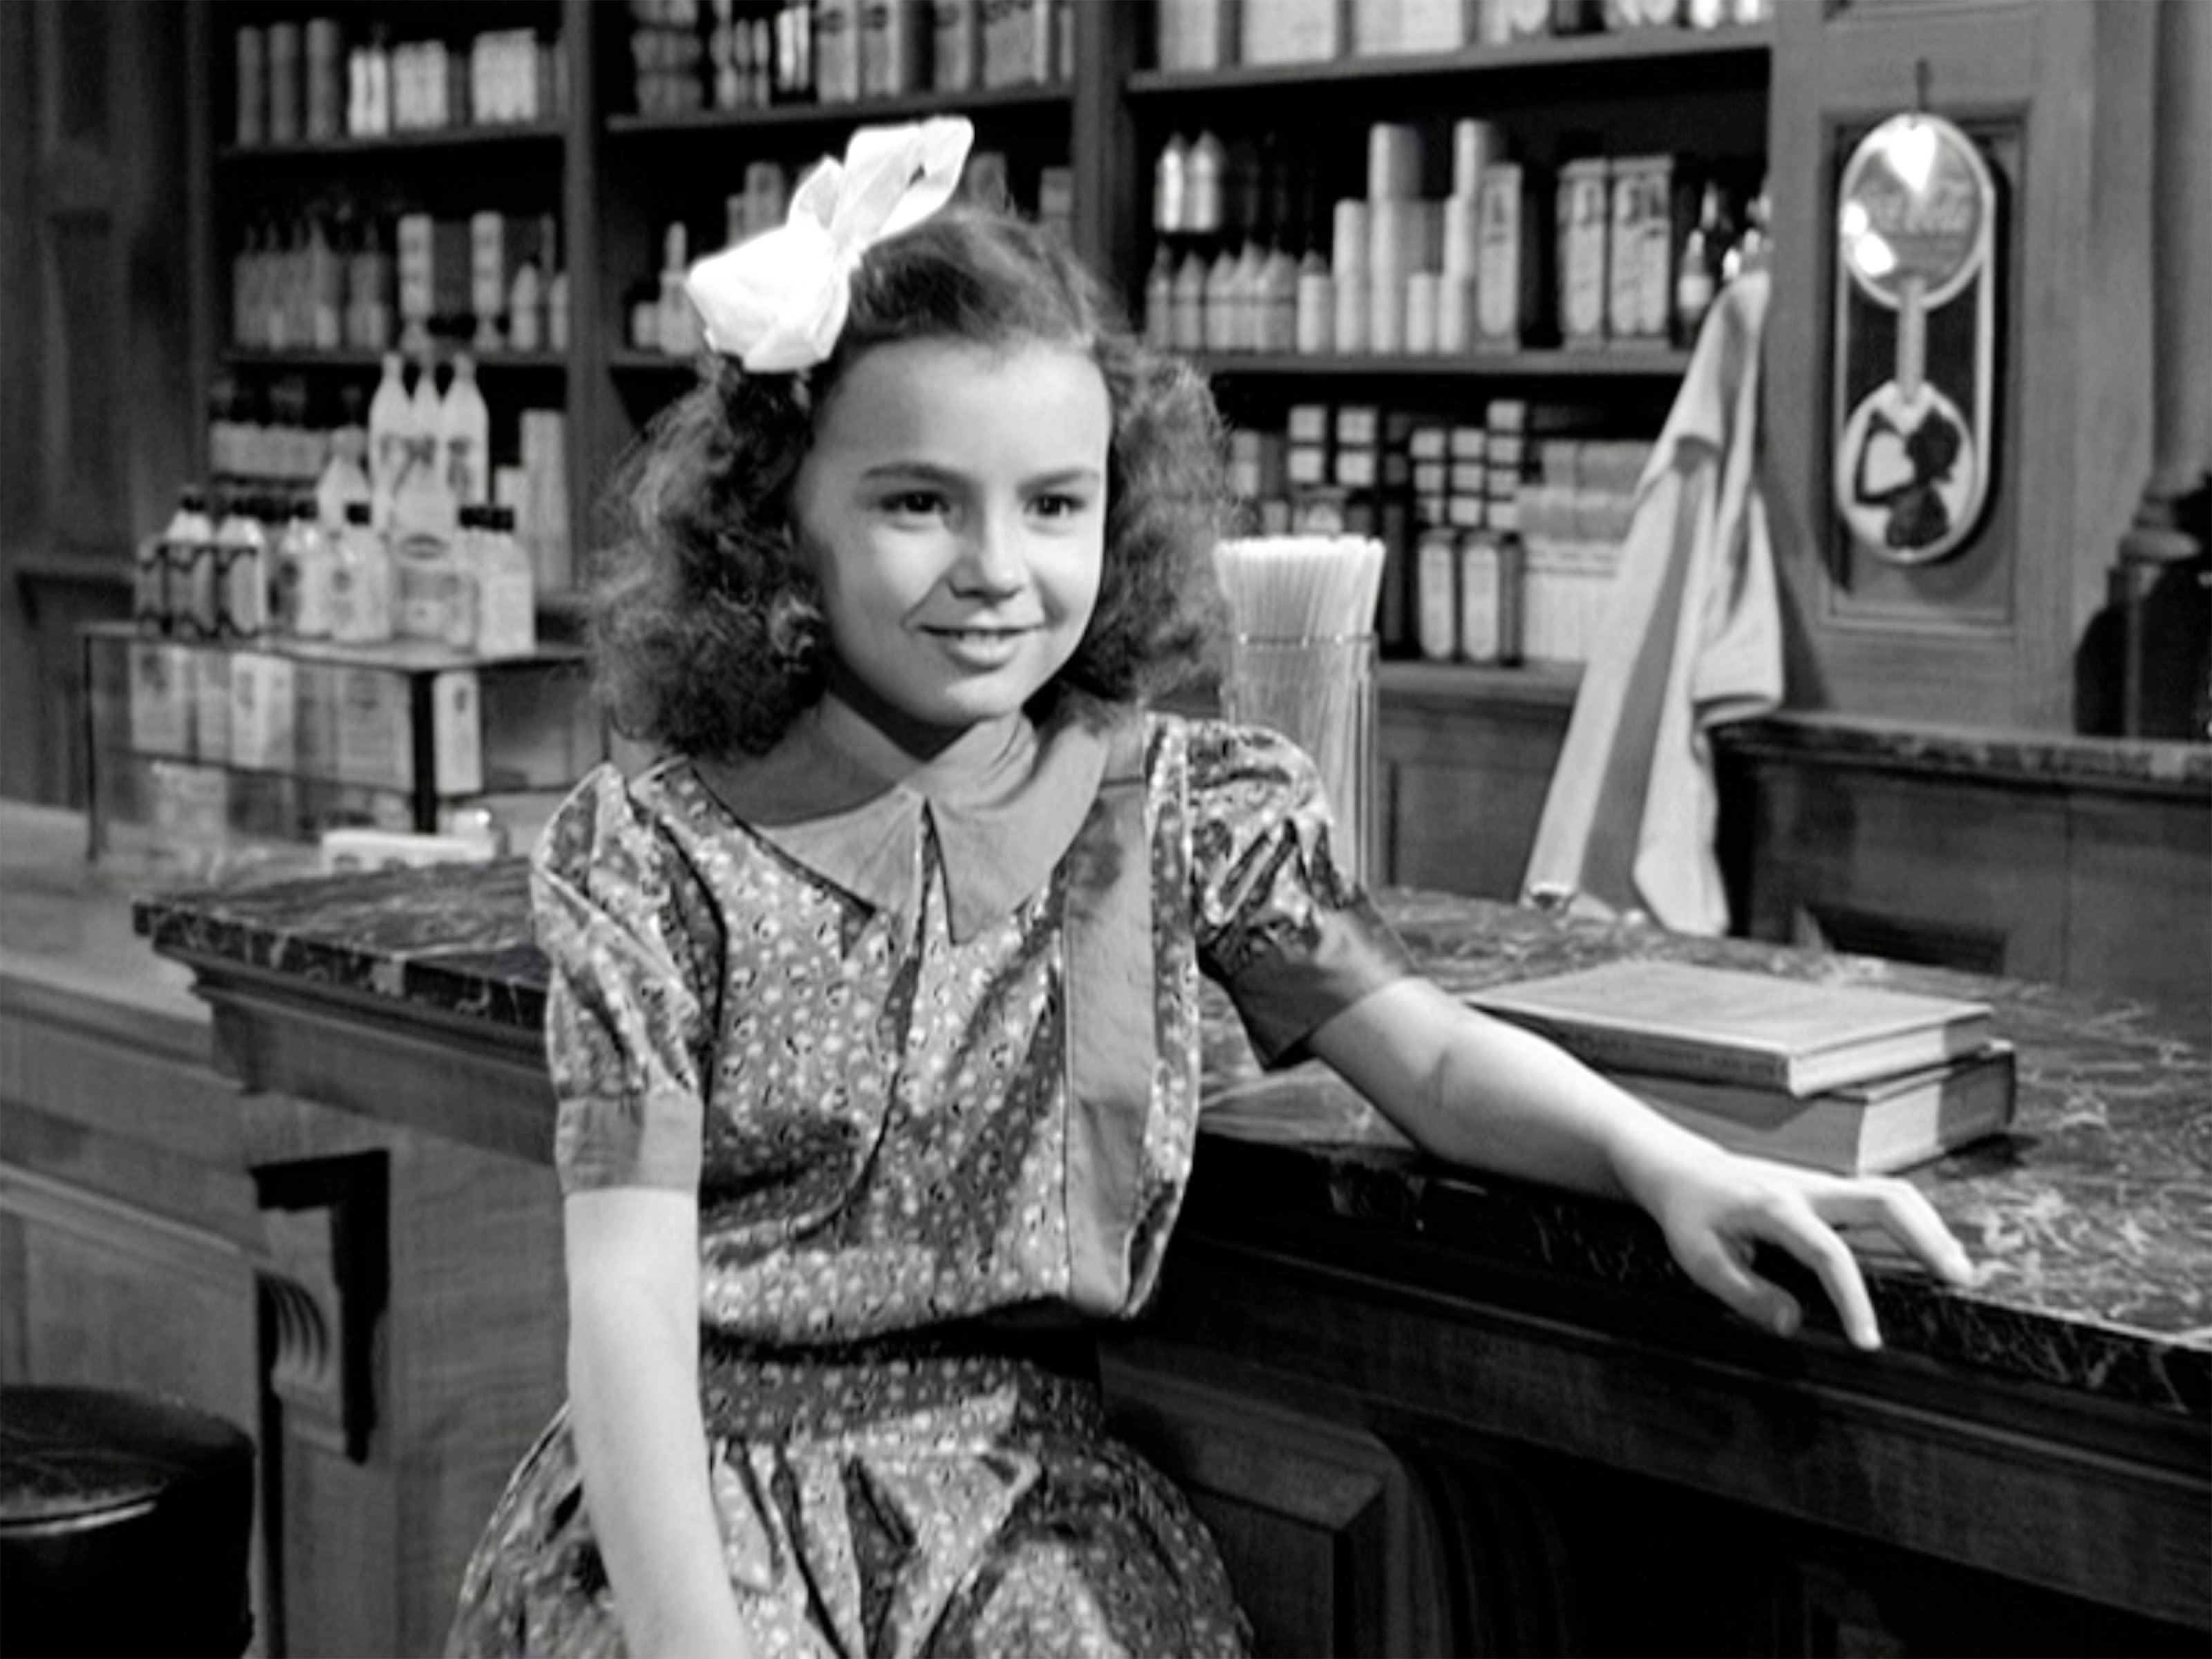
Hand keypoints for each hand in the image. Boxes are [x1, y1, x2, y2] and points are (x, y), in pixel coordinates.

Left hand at [1631, 1139, 1977, 1349]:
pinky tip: (1932, 1249)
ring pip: (1891, 1192)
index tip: (1869, 1342)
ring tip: (1957, 1268)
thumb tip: (1792, 1325)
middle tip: (1958, 1279)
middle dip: (1926, 1237)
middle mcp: (1807, 1189)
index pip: (1828, 1253)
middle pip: (1883, 1200)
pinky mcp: (1829, 1191)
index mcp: (1775, 1208)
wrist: (1684, 1172)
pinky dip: (1915, 1220)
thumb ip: (1745, 1294)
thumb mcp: (1700, 1260)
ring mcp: (1823, 1185)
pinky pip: (1881, 1199)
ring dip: (1929, 1225)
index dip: (1853, 1299)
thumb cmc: (1691, 1216)